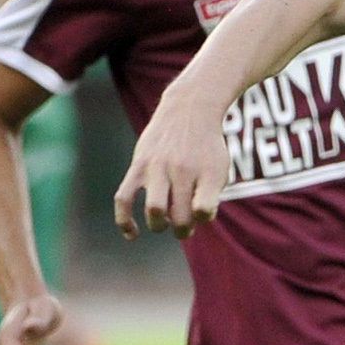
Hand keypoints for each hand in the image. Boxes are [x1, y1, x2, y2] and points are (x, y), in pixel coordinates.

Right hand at [115, 96, 230, 238]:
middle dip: (182, 230)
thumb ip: (209, 198)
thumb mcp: (219, 169)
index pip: (204, 212)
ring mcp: (158, 168)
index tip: (201, 211)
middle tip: (183, 225)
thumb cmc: (206, 148)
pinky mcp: (138, 166)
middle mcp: (183, 170)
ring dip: (159, 225)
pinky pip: (124, 198)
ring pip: (154, 210)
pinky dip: (124, 220)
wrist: (189, 110)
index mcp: (207, 173)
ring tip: (164, 223)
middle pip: (180, 216)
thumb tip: (191, 222)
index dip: (202, 218)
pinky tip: (131, 234)